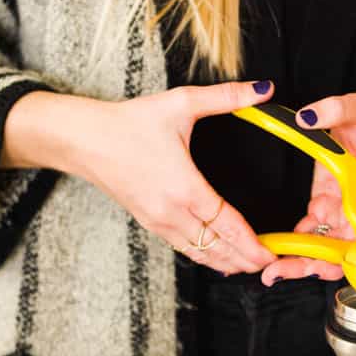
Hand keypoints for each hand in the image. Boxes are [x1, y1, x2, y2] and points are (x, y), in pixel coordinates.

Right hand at [3, 82, 277, 274]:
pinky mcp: (149, 222)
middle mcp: (172, 212)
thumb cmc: (129, 123)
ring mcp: (158, 221)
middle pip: (216, 247)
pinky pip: (182, 247)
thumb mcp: (180, 104)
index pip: (227, 225)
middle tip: (271, 265)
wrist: (83, 139)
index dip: (252, 243)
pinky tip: (218, 259)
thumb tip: (263, 89)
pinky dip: (204, 256)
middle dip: (245, 259)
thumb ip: (226, 97)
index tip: (271, 254)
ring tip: (250, 266)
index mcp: (184, 188)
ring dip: (226, 262)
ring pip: (199, 253)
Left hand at [261, 93, 355, 284]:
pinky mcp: (326, 205)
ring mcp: (339, 211)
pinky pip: (312, 231)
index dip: (335, 255)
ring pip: (322, 247)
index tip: (312, 264)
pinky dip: (295, 242)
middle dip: (307, 265)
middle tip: (275, 273)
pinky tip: (274, 248)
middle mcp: (354, 210)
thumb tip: (306, 118)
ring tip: (269, 270)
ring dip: (297, 260)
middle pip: (336, 251)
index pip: (353, 236)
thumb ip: (334, 109)